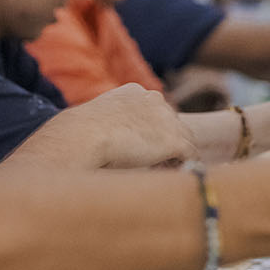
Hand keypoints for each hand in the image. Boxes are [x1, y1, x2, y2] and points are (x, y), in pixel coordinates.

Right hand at [13, 84, 196, 169]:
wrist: (82, 138)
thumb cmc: (78, 135)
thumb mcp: (96, 122)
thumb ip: (110, 126)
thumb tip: (108, 144)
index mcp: (134, 92)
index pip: (155, 110)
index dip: (152, 131)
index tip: (143, 147)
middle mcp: (154, 99)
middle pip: (172, 123)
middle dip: (165, 142)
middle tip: (156, 164)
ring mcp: (167, 119)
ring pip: (184, 138)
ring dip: (176, 156)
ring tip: (163, 174)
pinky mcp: (174, 139)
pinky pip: (190, 154)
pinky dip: (185, 165)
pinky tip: (172, 177)